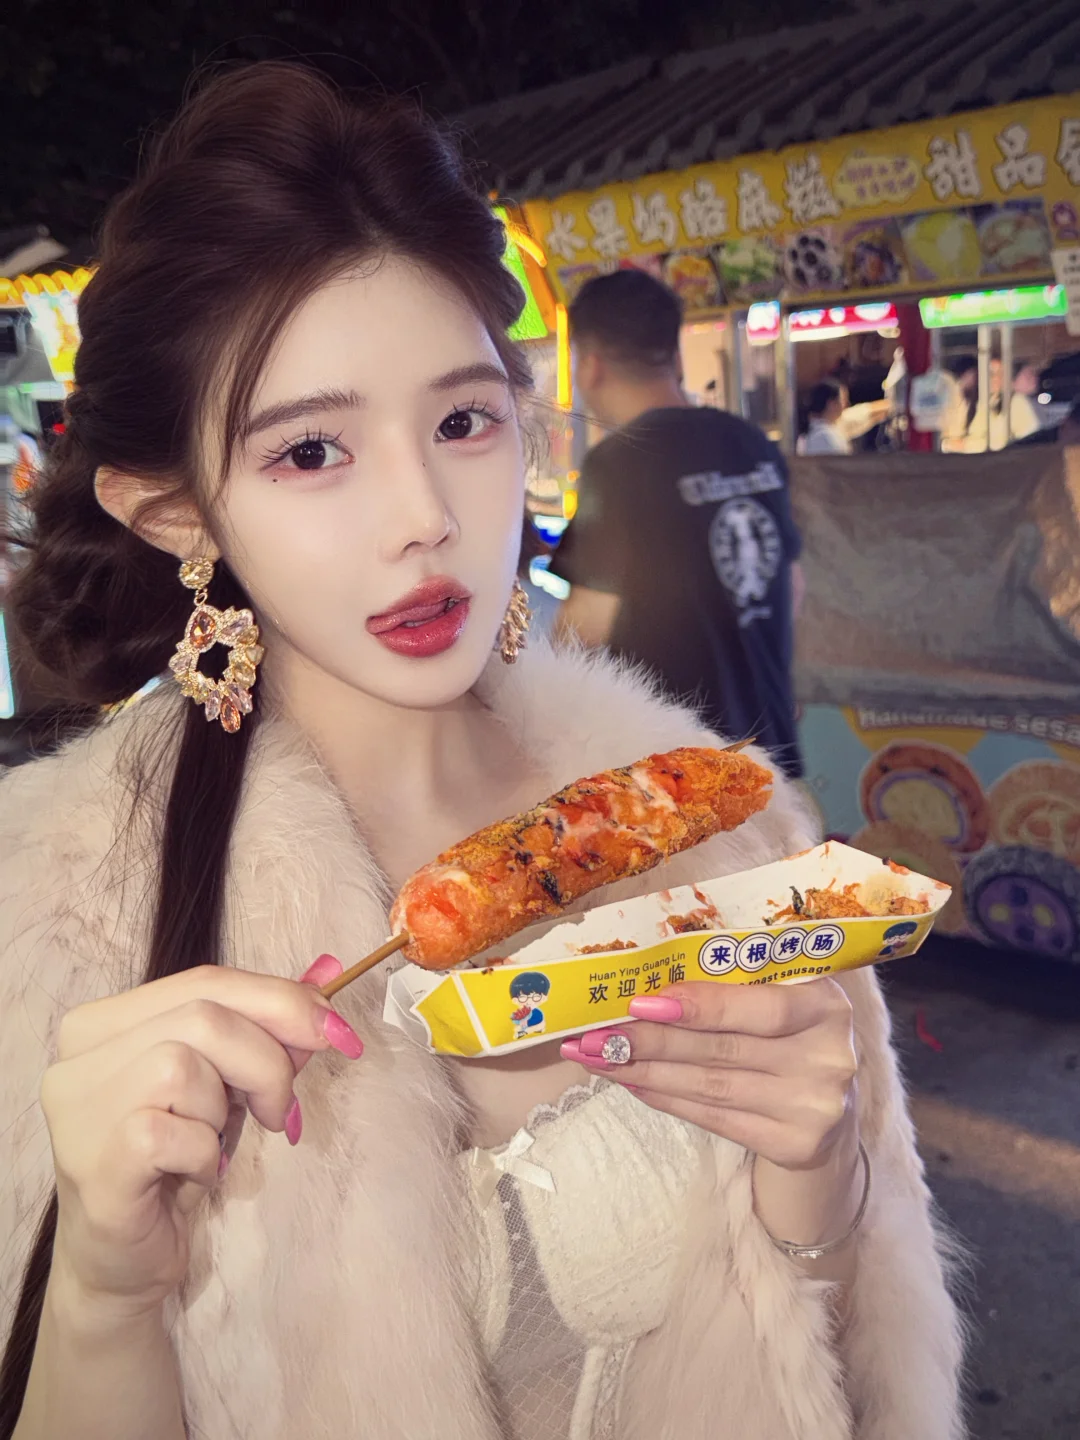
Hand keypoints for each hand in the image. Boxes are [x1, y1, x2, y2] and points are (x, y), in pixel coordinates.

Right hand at [40, 954, 360, 1319]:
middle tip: (281, 1111)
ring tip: (212, 1145)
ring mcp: (78, 1108)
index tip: (336, 1032)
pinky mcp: (95, 1161)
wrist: (121, 1264)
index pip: (206, 981)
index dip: (282, 1000)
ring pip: (187, 1064)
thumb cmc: (172, 1164)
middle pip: (205, 1016)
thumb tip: (328, 979)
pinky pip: (178, 1131)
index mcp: (103, 1023)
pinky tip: (194, 1175)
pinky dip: (206, 1155)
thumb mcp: (222, 1083)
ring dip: (227, 1112)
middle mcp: (78, 1057)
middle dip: (268, 1061)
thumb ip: (264, 1031)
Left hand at [560, 979, 856, 1171]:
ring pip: (711, 1086)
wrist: (833, 1114)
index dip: (701, 1006)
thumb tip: (652, 980)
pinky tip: (634, 1083)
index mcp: (827, 1007)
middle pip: (723, 1050)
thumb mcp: (788, 999)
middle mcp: (828, 1059)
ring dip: (647, 1071)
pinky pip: (716, 1118)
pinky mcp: (792, 1144)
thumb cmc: (795, 1037)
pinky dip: (668, 1099)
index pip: (760, 1008)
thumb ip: (741, 985)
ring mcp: (812, 1107)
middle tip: (596, 1035)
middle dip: (651, 1041)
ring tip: (600, 1059)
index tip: (641, 1003)